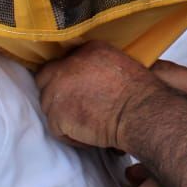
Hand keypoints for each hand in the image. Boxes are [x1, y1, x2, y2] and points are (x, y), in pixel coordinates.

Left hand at [36, 41, 158, 150]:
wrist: (139, 112)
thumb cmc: (140, 93)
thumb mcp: (122, 62)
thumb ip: (99, 63)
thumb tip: (93, 76)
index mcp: (87, 49)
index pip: (64, 61)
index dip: (68, 77)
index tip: (78, 89)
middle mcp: (67, 65)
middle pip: (46, 77)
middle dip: (55, 92)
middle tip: (73, 107)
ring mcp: (58, 89)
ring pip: (48, 105)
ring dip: (63, 115)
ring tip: (86, 124)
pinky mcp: (56, 114)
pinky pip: (56, 129)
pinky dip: (70, 136)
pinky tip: (89, 137)